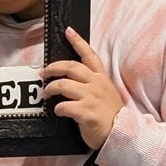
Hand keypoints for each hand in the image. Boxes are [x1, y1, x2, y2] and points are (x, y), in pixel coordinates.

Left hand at [42, 27, 123, 148]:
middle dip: (53, 68)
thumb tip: (69, 76)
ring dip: (50, 88)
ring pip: (63, 85)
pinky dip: (58, 108)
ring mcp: (92, 98)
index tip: (68, 31)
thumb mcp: (105, 92)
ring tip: (46, 93)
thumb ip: (91, 82)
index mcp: (101, 78)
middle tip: (43, 73)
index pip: (89, 55)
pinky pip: (65, 106)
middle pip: (70, 67)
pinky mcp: (86, 113)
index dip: (78, 41)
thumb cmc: (110, 114)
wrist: (122, 134)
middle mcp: (96, 85)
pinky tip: (58, 111)